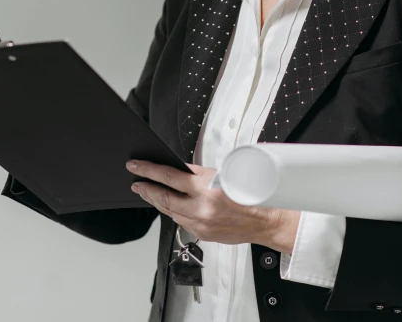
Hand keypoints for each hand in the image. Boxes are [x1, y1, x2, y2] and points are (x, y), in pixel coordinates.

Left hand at [126, 159, 299, 250]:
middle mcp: (201, 209)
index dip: (149, 171)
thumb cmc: (250, 193)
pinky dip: (174, 212)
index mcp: (206, 189)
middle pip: (164, 198)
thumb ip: (198, 174)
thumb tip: (178, 171)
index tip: (136, 167)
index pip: (169, 177)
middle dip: (147, 188)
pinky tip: (170, 206)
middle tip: (136, 182)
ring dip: (158, 201)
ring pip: (170, 212)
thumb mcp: (222, 173)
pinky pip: (182, 222)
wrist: (265, 219)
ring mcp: (201, 224)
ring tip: (148, 192)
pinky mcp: (203, 234)